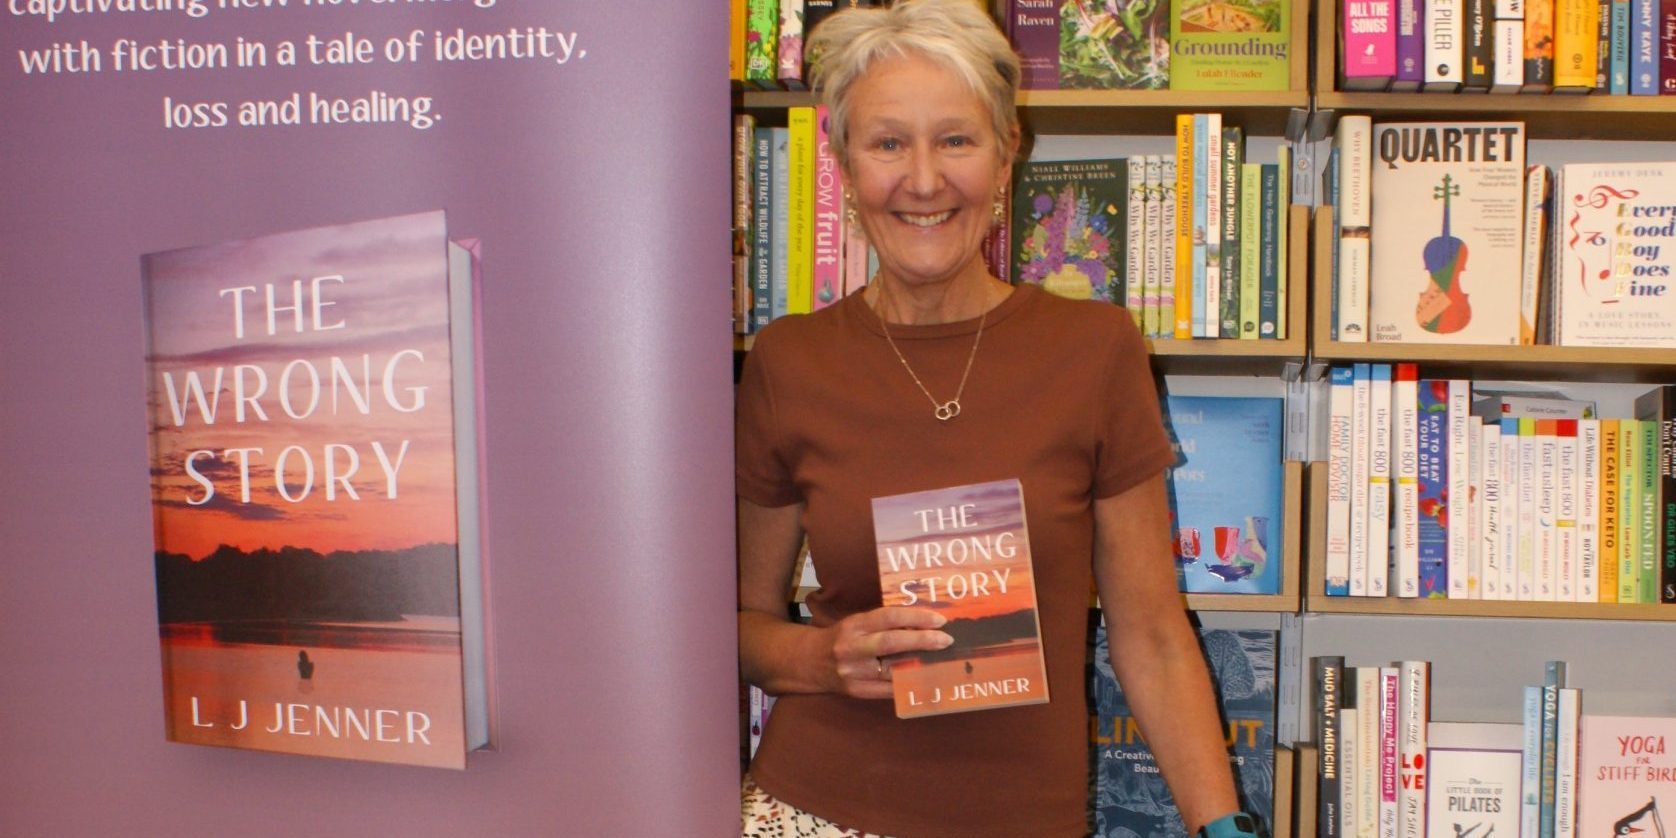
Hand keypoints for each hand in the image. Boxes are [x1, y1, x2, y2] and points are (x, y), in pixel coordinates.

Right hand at [825, 606, 952, 699]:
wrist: (808, 662)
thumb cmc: (841, 638)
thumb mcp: (857, 624)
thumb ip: (884, 624)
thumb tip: (923, 625)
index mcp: (853, 626)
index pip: (888, 618)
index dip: (915, 617)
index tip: (939, 620)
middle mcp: (851, 648)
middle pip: (891, 643)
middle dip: (922, 641)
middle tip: (946, 640)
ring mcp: (853, 673)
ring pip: (892, 670)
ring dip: (920, 665)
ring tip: (941, 660)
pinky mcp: (856, 692)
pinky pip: (888, 690)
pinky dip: (908, 684)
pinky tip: (925, 679)